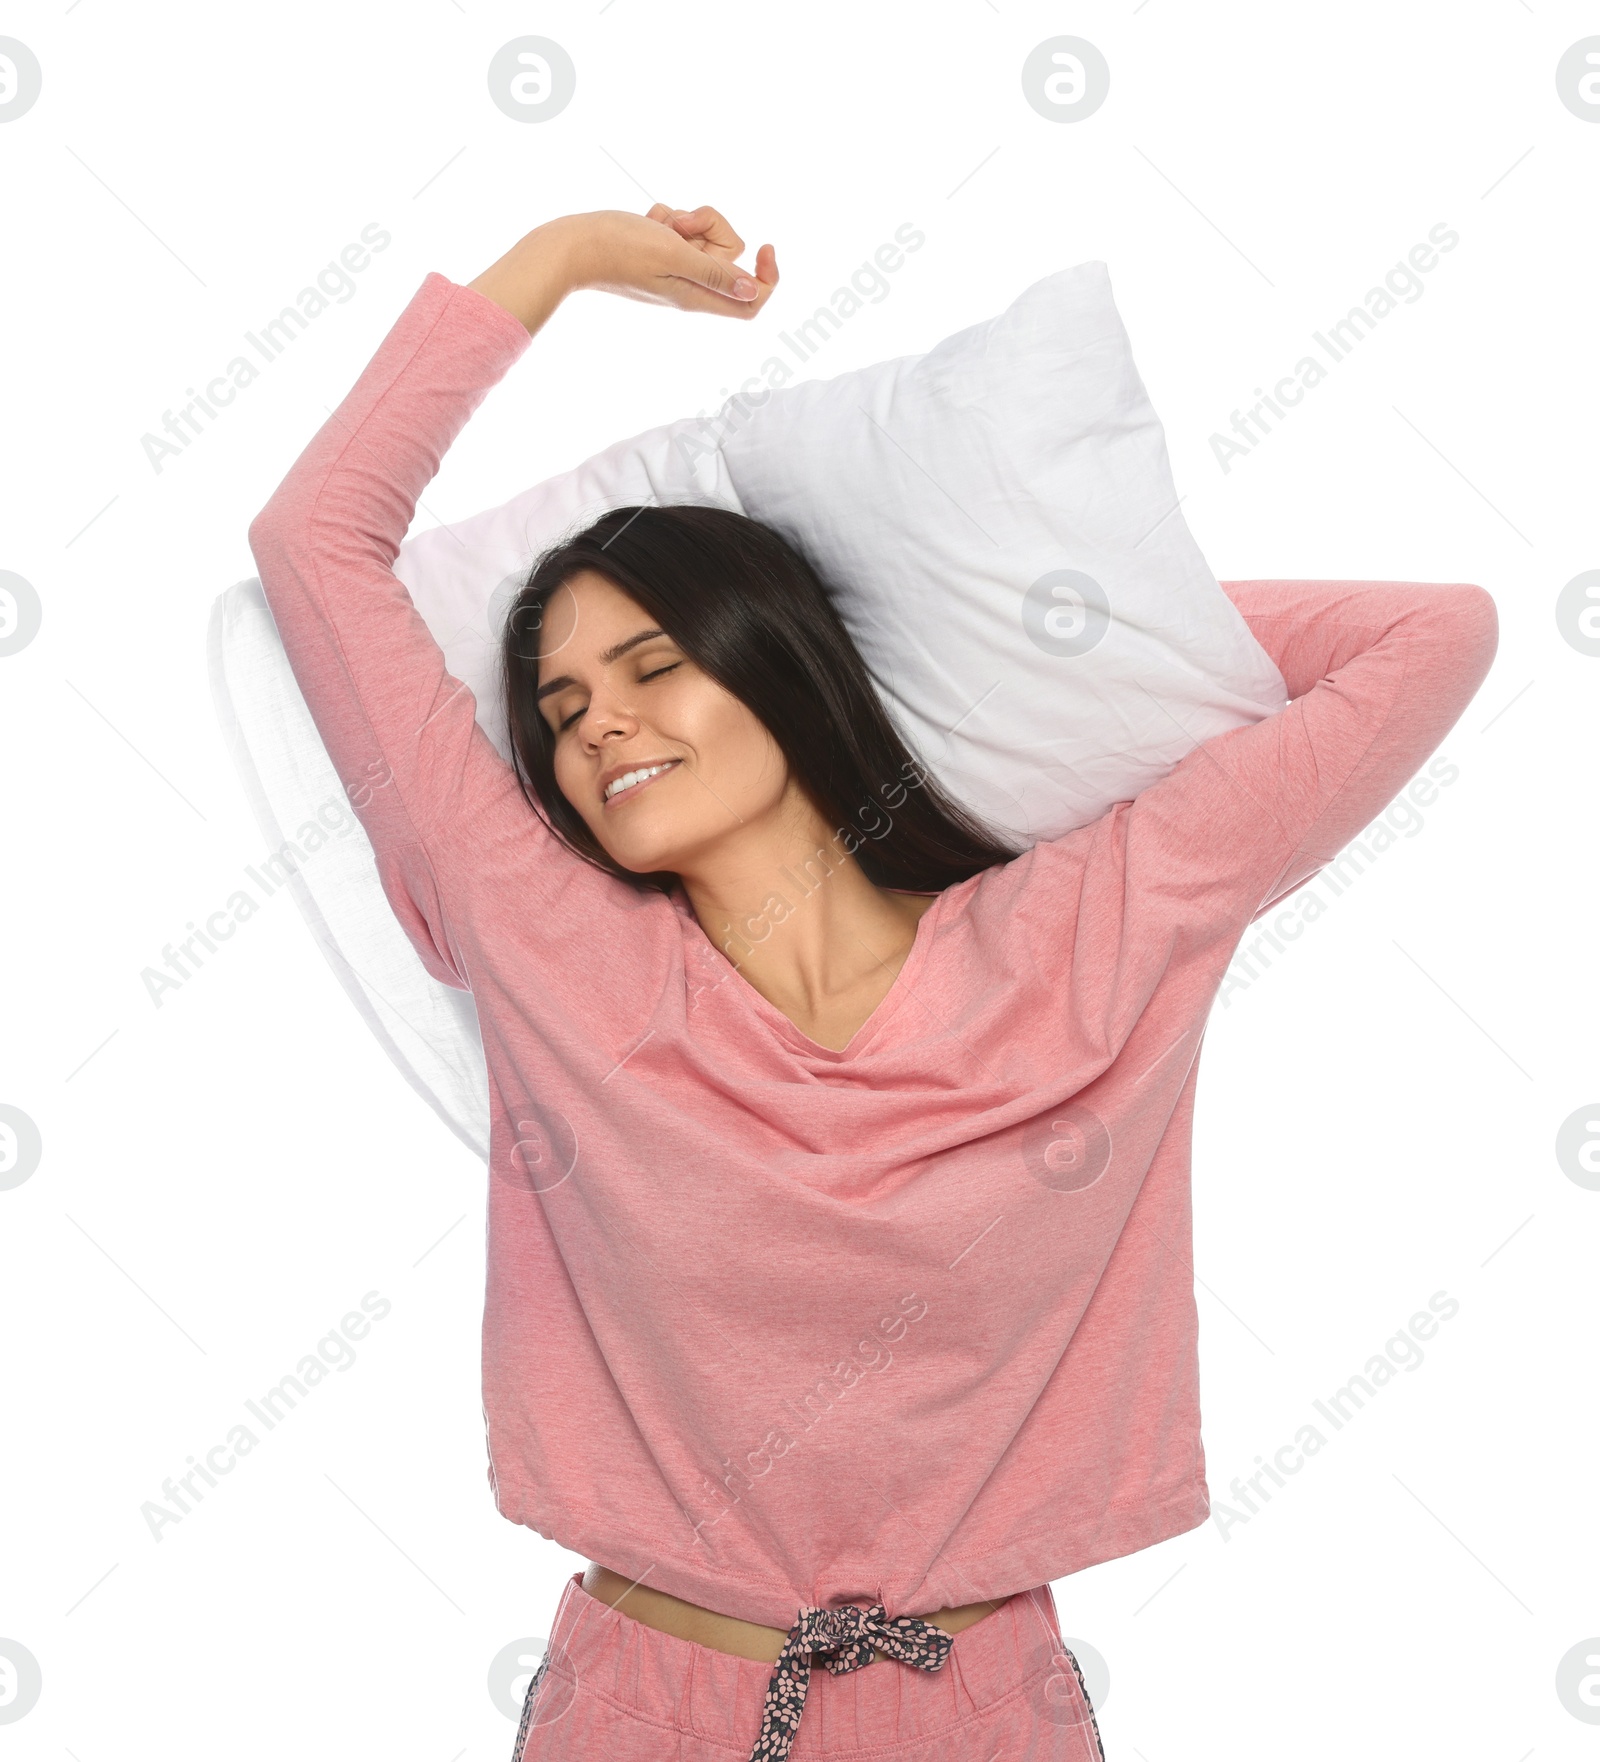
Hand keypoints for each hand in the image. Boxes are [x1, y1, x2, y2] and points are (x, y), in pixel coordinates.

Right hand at [469, 205, 778, 334]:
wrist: (571, 247)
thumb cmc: (618, 249)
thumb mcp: (673, 254)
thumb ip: (714, 271)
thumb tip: (753, 289)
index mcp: (697, 295)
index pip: (752, 301)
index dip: (766, 277)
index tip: (764, 246)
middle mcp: (689, 287)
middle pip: (730, 256)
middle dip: (714, 229)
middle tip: (684, 224)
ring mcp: (673, 270)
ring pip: (704, 238)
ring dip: (686, 220)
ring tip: (660, 224)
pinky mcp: (658, 254)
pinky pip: (679, 230)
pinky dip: (667, 220)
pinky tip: (647, 222)